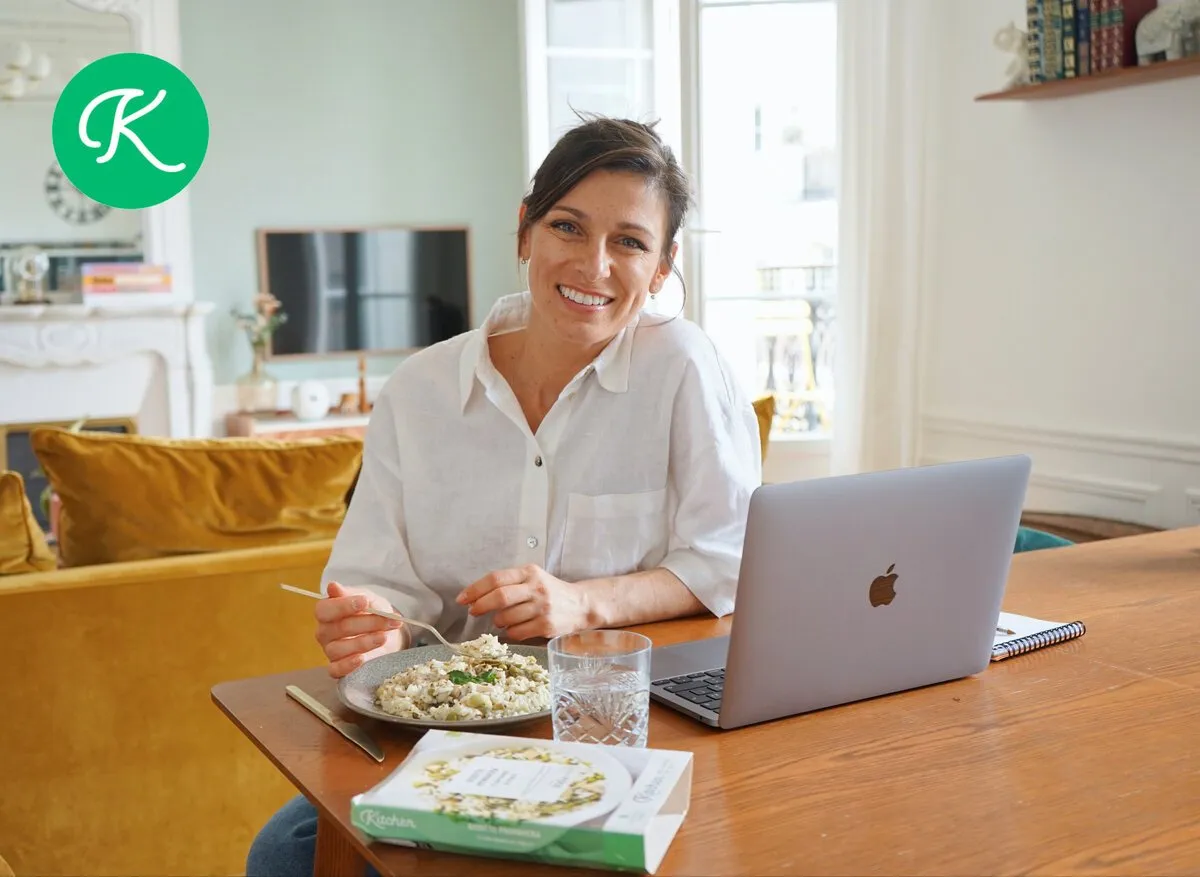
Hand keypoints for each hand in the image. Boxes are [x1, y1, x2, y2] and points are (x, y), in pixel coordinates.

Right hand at [315, 581, 405, 677]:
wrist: (387, 632)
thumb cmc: (373, 612)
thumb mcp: (368, 599)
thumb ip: (351, 594)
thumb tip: (332, 586)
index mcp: (326, 612)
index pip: (325, 609)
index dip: (344, 606)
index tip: (365, 602)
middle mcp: (324, 632)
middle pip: (339, 628)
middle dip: (368, 623)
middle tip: (390, 620)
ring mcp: (330, 651)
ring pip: (339, 649)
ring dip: (365, 642)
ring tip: (384, 637)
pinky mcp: (337, 668)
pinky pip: (335, 670)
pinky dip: (348, 665)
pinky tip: (362, 658)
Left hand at [456, 564, 590, 640]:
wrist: (582, 605)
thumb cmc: (551, 592)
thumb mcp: (533, 578)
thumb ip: (510, 583)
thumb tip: (477, 597)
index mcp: (530, 572)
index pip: (496, 578)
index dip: (475, 589)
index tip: (463, 598)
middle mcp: (536, 588)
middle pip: (500, 597)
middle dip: (480, 605)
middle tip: (473, 611)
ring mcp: (542, 608)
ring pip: (506, 618)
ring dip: (498, 621)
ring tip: (502, 620)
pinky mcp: (546, 626)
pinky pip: (517, 632)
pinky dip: (510, 632)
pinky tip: (515, 628)